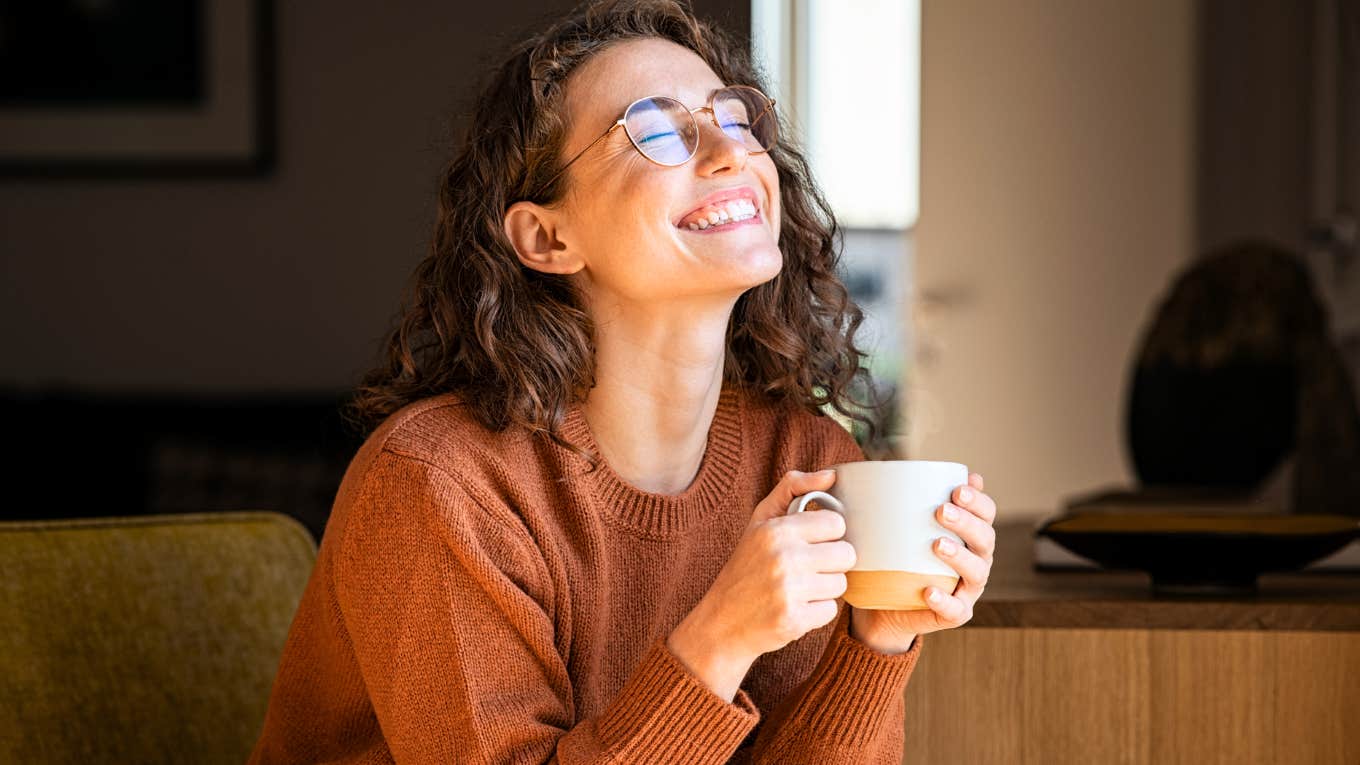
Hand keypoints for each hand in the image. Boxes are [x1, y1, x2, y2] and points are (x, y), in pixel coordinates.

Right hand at [667, 469, 856, 698]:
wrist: (721, 623)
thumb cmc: (745, 567)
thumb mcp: (760, 521)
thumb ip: (793, 489)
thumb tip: (831, 474)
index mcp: (777, 530)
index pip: (836, 524)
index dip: (827, 535)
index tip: (811, 543)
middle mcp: (784, 557)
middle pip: (846, 554)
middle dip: (831, 563)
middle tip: (807, 569)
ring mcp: (789, 590)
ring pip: (841, 584)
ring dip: (824, 589)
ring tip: (798, 589)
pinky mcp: (795, 620)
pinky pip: (831, 611)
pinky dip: (816, 612)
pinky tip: (794, 608)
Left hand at [849, 472, 996, 653]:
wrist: (885, 605)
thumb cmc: (897, 557)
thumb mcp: (899, 527)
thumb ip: (905, 501)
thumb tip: (892, 467)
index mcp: (969, 535)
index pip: (986, 513)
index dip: (978, 501)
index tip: (958, 489)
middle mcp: (976, 560)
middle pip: (985, 539)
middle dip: (967, 522)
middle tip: (941, 511)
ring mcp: (967, 589)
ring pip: (976, 572)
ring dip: (959, 557)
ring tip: (937, 545)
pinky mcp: (954, 614)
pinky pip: (955, 610)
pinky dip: (945, 600)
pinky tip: (929, 590)